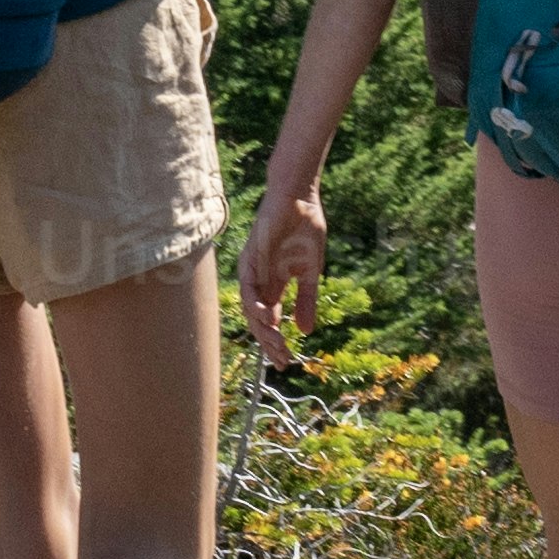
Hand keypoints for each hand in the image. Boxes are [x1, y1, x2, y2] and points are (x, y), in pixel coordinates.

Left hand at [234, 181, 331, 359]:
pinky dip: (253, 302)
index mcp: (275, 285)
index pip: (271, 320)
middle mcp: (260, 281)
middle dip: (270, 341)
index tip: (288, 361)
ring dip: (262, 327)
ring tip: (276, 343)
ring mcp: (253, 270)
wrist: (299, 198)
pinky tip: (265, 316)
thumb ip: (307, 301)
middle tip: (282, 359)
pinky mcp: (250, 257)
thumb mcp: (311, 272)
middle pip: (259, 319)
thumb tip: (306, 332)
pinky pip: (247, 285)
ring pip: (250, 307)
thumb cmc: (305, 229)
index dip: (277, 341)